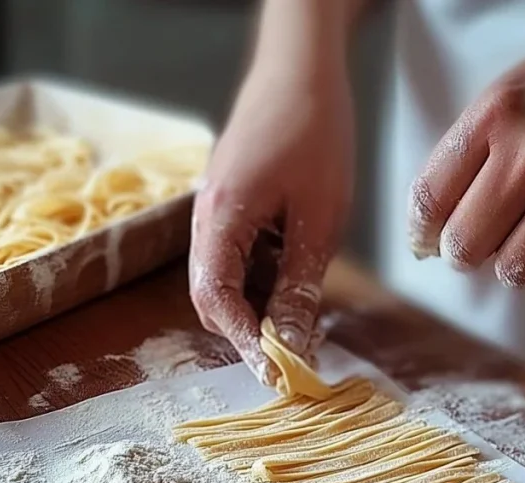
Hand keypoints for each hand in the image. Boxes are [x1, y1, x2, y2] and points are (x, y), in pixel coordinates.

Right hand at [190, 59, 353, 381]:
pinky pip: (234, 257)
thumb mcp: (319, 218)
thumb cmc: (313, 130)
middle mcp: (206, 218)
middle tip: (289, 356)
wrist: (301, 66)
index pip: (216, 301)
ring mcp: (214, 209)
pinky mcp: (229, 204)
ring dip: (254, 307)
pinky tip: (290, 284)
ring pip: (222, 279)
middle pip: (210, 296)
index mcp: (220, 219)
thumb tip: (292, 342)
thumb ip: (300, 284)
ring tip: (296, 324)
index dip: (244, 343)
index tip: (276, 373)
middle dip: (246, 331)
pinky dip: (258, 280)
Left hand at [408, 3, 524, 290]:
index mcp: (497, 115)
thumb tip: (426, 238)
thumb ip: (463, 158)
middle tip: (487, 236)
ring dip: (518, 260)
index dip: (422, 233)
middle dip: (468, 250)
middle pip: (466, 248)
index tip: (428, 242)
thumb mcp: (507, 95)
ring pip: (516, 271)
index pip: (430, 201)